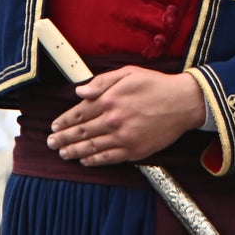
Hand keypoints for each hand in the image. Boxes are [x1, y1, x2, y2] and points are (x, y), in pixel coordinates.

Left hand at [47, 66, 205, 165]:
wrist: (183, 103)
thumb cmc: (154, 84)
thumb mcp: (126, 73)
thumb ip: (100, 82)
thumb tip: (79, 91)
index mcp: (109, 100)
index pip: (79, 113)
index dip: (64, 121)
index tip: (54, 126)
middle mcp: (113, 120)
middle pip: (82, 132)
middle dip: (64, 138)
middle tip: (51, 143)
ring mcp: (124, 137)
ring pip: (92, 147)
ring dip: (74, 151)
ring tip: (62, 153)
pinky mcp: (135, 150)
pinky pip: (110, 158)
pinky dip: (95, 161)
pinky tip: (85, 160)